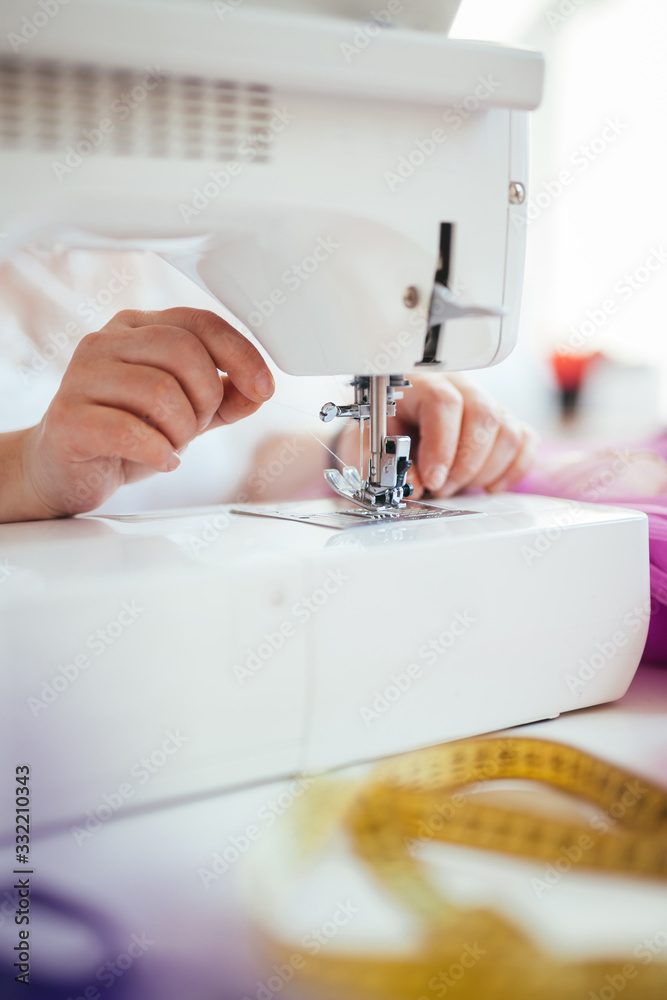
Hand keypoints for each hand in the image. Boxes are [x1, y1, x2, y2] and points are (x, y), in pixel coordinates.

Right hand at [20, 308, 274, 517]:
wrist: (63, 471)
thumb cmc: (121, 434)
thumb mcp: (184, 413)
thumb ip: (223, 400)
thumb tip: (258, 391)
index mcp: (136, 328)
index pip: (200, 322)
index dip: (240, 354)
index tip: (263, 388)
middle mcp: (106, 342)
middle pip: (183, 350)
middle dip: (206, 397)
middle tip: (197, 426)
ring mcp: (81, 377)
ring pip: (160, 390)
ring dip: (182, 430)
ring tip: (172, 444)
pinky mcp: (68, 418)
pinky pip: (129, 430)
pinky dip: (158, 451)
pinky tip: (160, 459)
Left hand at [337, 373, 537, 497]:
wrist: (384, 431)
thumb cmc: (376, 435)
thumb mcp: (367, 448)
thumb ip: (386, 464)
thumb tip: (414, 484)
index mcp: (418, 383)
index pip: (443, 402)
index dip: (442, 446)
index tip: (433, 480)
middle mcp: (456, 385)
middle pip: (483, 414)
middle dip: (465, 464)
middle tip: (441, 489)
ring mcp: (483, 400)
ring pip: (508, 430)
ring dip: (485, 470)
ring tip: (456, 486)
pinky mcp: (502, 420)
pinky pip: (525, 440)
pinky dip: (512, 469)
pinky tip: (487, 485)